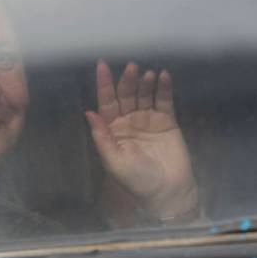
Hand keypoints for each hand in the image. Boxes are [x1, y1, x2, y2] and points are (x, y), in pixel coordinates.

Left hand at [85, 60, 197, 218]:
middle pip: (126, 95)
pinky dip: (164, 88)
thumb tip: (89, 113)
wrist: (167, 191)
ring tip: (147, 75)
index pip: (106, 102)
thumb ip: (102, 138)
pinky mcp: (167, 121)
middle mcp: (128, 121)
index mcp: (112, 129)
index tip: (102, 65)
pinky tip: (164, 77)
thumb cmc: (137, 180)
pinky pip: (164, 101)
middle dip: (127, 81)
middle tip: (131, 67)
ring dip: (145, 83)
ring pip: (144, 95)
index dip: (104, 84)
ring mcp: (148, 119)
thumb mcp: (114, 162)